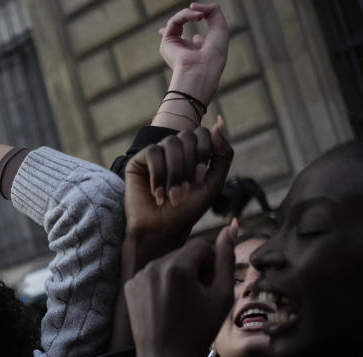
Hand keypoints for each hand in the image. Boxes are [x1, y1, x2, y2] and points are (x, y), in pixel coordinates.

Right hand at [124, 116, 232, 240]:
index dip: (203, 153)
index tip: (199, 179)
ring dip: (174, 172)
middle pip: (188, 136)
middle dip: (188, 166)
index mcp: (194, 153)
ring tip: (172, 196)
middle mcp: (176, 150)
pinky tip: (157, 193)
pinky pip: (153, 152)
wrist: (160, 229)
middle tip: (184, 191)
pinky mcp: (139, 160)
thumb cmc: (187, 211)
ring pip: (171, 142)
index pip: (203, 133)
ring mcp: (158, 153)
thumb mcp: (213, 184)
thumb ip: (222, 154)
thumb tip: (219, 120)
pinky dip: (158, 174)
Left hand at [125, 223, 235, 356]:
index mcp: (176, 267)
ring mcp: (137, 276)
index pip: (201, 245)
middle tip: (197, 297)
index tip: (210, 286)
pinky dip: (161, 284)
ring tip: (181, 303)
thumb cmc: (198, 331)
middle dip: (194, 268)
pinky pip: (151, 274)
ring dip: (178, 275)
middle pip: (183, 253)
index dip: (211, 264)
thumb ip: (226, 258)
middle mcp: (152, 266)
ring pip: (167, 262)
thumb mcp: (222, 296)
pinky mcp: (129, 286)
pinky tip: (165, 305)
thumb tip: (231, 226)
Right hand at [160, 3, 228, 105]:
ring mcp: (173, 46)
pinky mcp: (166, 43)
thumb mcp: (220, 27)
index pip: (185, 37)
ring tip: (200, 16)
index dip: (187, 26)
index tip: (197, 16)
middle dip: (182, 17)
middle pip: (177, 28)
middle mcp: (182, 49)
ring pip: (176, 21)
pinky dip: (185, 15)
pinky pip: (173, 21)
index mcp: (194, 51)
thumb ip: (212, 11)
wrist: (203, 69)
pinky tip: (196, 17)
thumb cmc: (214, 54)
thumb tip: (192, 5)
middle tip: (198, 14)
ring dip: (189, 14)